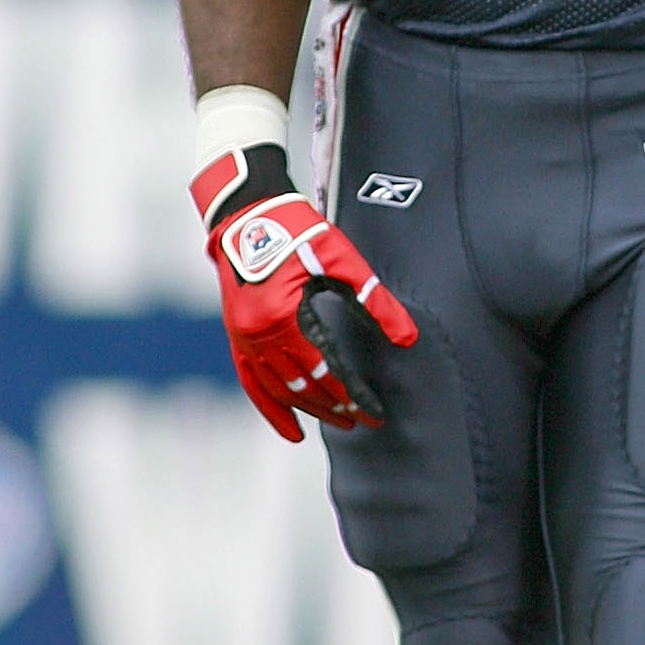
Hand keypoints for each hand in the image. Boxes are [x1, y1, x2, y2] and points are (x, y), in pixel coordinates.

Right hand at [199, 180, 416, 443]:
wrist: (245, 213)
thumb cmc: (297, 230)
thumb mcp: (342, 261)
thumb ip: (376, 301)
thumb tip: (408, 338)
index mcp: (287, 316)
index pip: (328, 370)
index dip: (354, 395)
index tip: (376, 413)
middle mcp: (260, 334)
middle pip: (304, 386)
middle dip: (337, 408)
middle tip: (365, 421)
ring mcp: (244, 339)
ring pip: (280, 390)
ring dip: (311, 410)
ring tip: (340, 422)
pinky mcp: (236, 338)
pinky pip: (253, 384)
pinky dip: (272, 410)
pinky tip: (293, 430)